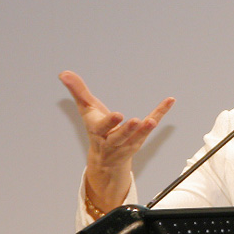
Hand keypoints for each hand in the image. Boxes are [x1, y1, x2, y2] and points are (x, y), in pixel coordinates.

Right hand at [59, 71, 174, 209]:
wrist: (105, 159)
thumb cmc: (96, 129)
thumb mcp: (86, 110)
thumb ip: (78, 91)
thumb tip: (63, 73)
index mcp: (97, 131)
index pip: (102, 127)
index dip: (109, 122)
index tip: (118, 115)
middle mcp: (112, 140)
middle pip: (119, 136)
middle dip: (126, 130)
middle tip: (135, 122)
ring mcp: (127, 143)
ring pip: (136, 138)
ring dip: (144, 130)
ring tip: (152, 121)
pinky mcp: (139, 140)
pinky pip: (150, 128)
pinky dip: (160, 113)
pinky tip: (169, 101)